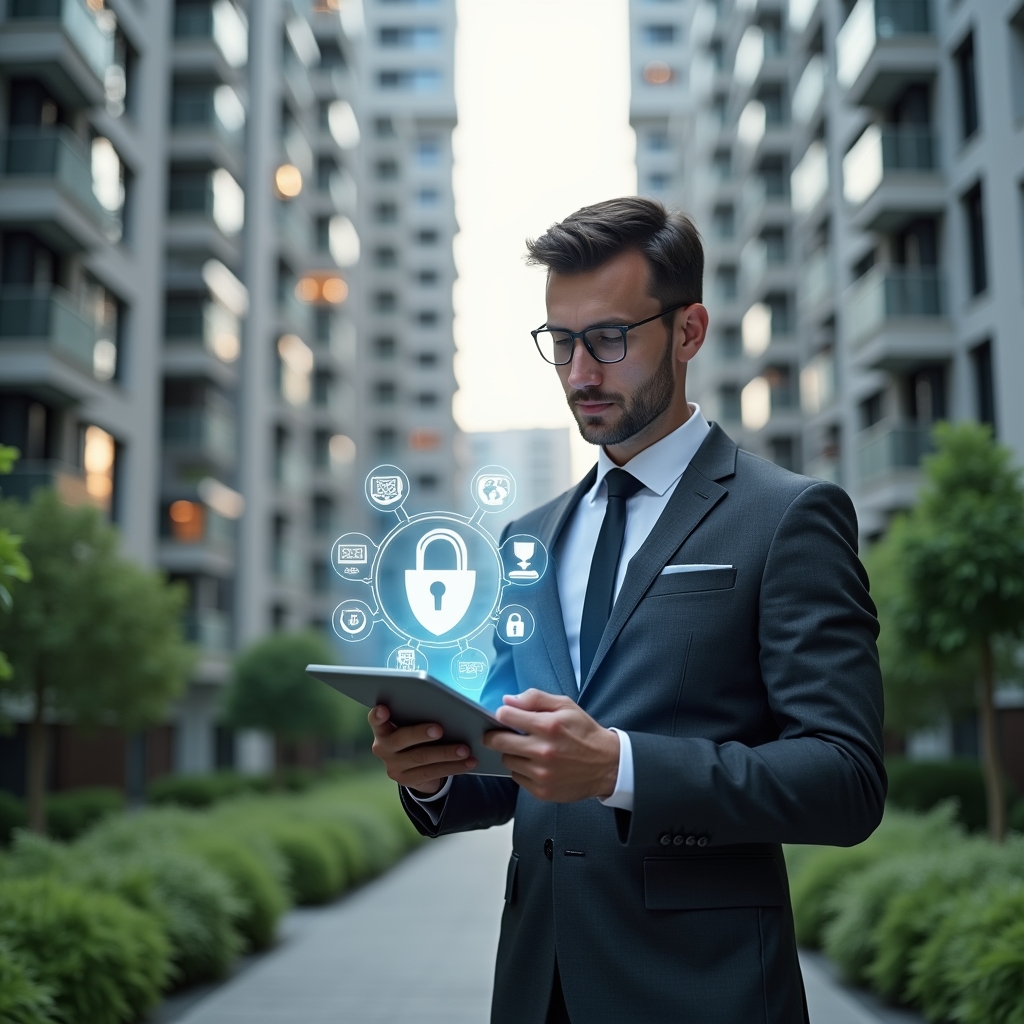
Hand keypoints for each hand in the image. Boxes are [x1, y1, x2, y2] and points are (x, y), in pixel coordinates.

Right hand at [368, 705, 477, 794]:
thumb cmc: (416, 734)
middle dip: (421, 733)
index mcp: (383, 729)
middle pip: (401, 739)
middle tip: (440, 729)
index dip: (378, 715)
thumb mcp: (412, 724)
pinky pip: (432, 773)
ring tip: (465, 749)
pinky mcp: (406, 780)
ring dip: (446, 753)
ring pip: (421, 758)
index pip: (375, 720)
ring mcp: (393, 766)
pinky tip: (468, 762)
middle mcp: (383, 748)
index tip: (383, 709)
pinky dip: (454, 767)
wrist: (414, 766)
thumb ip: (417, 717)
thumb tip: (446, 708)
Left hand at [483, 689, 619, 802]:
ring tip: (528, 750)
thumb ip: (535, 698)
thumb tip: (508, 700)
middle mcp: (543, 751)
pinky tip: (536, 765)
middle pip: (498, 742)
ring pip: (507, 760)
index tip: (504, 715)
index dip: (502, 714)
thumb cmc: (584, 732)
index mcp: (548, 726)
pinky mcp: (542, 791)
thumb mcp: (566, 706)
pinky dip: (522, 770)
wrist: (607, 765)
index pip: (506, 716)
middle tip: (499, 734)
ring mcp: (542, 773)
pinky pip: (517, 777)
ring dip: (512, 754)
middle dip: (494, 736)